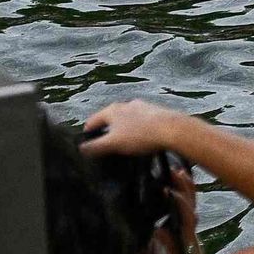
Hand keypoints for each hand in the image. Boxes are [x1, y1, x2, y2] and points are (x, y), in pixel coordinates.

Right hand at [78, 99, 198, 162]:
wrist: (173, 129)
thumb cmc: (141, 135)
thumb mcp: (113, 144)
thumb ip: (94, 147)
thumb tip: (80, 149)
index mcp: (112, 110)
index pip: (91, 122)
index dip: (87, 136)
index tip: (89, 149)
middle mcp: (125, 104)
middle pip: (108, 120)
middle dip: (106, 134)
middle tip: (107, 149)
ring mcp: (142, 107)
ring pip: (125, 121)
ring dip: (122, 132)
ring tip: (124, 147)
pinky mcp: (155, 112)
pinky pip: (140, 122)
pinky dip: (136, 131)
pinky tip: (141, 141)